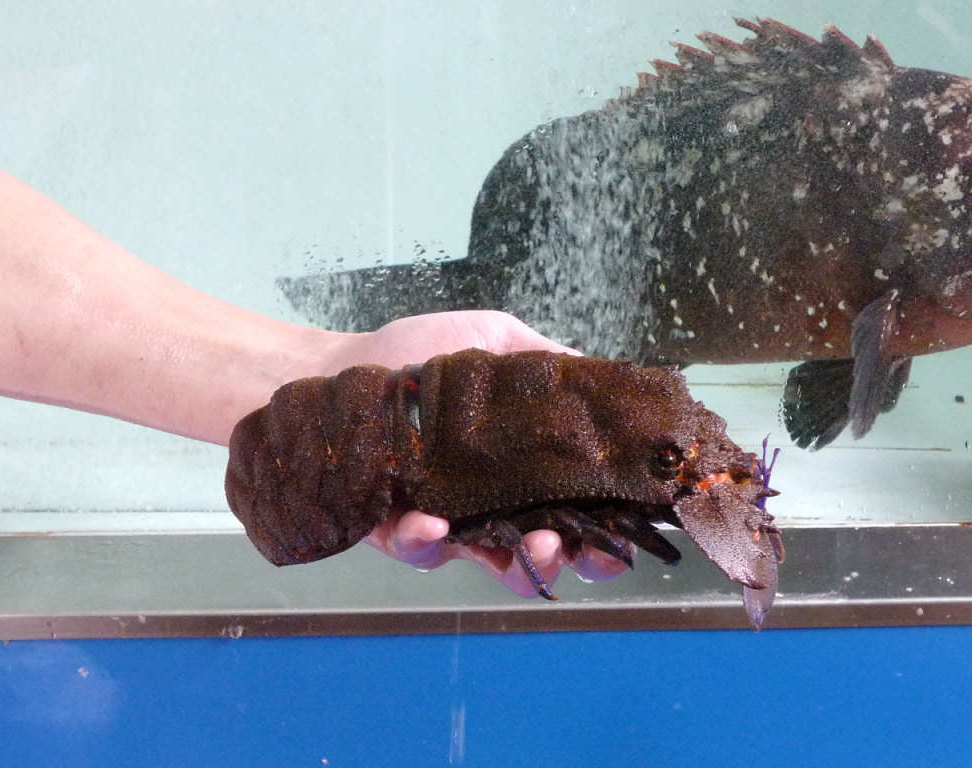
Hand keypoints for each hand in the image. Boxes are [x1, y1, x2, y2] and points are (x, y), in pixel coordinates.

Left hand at [333, 310, 629, 596]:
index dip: (610, 528)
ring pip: (495, 566)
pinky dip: (429, 543)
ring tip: (533, 543)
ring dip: (521, 564)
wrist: (342, 368)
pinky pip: (422, 552)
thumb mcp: (493, 340)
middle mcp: (495, 501)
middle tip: (576, 544)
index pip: (580, 506)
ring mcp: (450, 523)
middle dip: (572, 559)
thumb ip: (546, 362)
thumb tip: (606, 381)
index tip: (629, 530)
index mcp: (524, 464)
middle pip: (548, 550)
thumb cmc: (419, 352)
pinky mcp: (400, 532)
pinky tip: (432, 524)